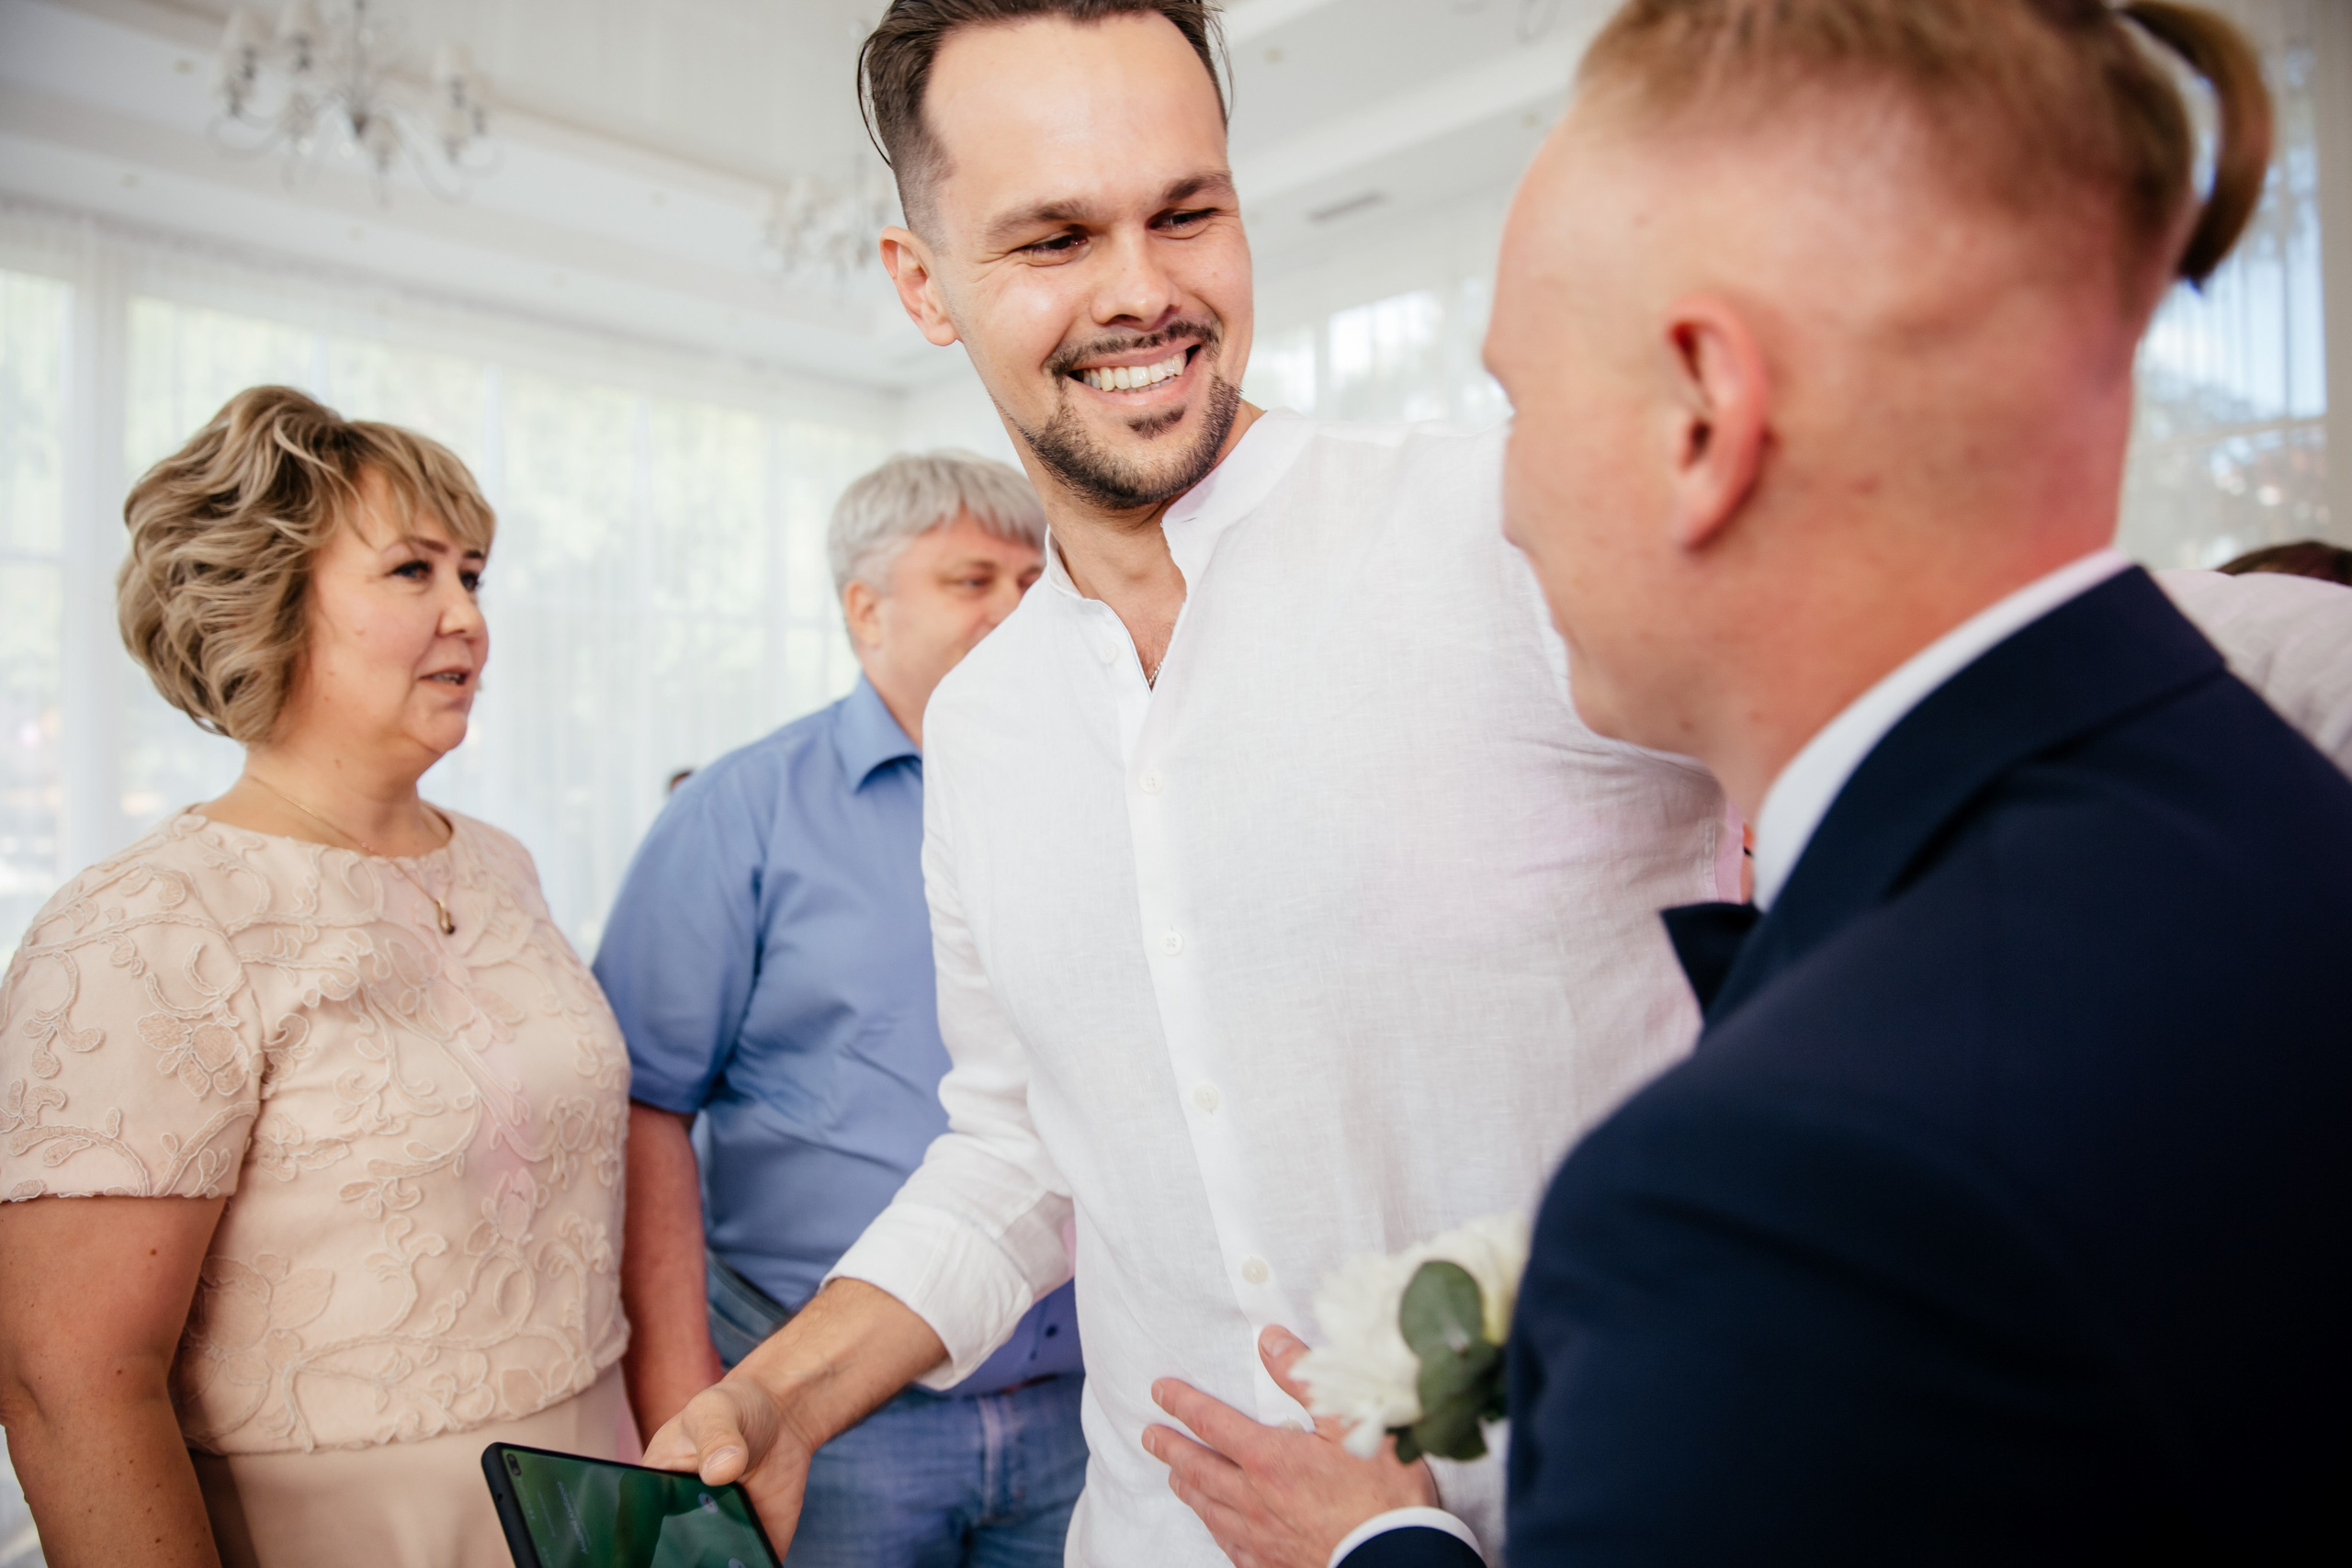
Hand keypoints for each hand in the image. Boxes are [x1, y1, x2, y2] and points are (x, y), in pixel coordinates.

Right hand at [643, 1377, 813, 1553]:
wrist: (783, 1412)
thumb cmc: (735, 1406)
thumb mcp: (718, 1411)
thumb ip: (717, 1437)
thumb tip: (722, 1469)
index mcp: (655, 1487)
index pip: (633, 1527)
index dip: (629, 1550)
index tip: (632, 1562)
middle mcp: (682, 1518)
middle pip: (668, 1556)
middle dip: (674, 1565)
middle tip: (688, 1565)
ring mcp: (718, 1532)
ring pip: (709, 1567)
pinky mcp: (755, 1539)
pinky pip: (753, 1566)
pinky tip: (759, 1567)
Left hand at [1145, 1325, 1439, 1567]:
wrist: (1397, 1557)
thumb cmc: (1381, 1491)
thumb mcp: (1348, 1420)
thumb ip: (1304, 1378)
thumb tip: (1270, 1341)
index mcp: (1268, 1458)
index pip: (1212, 1422)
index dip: (1182, 1403)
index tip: (1160, 1391)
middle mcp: (1254, 1498)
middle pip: (1199, 1468)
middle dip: (1171, 1448)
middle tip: (1149, 1436)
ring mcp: (1262, 1537)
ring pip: (1210, 1509)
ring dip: (1188, 1488)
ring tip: (1174, 1477)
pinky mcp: (1274, 1565)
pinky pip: (1233, 1548)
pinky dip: (1218, 1531)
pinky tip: (1217, 1529)